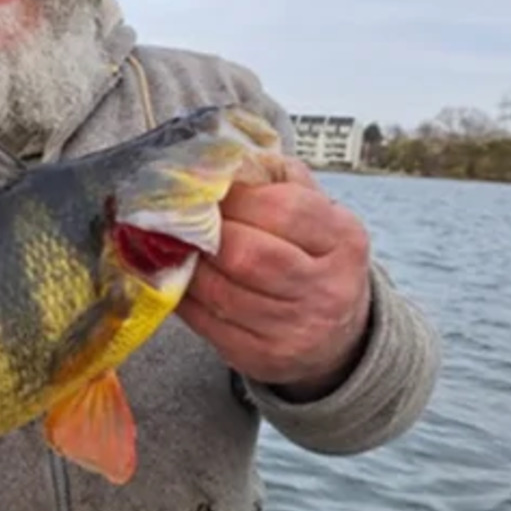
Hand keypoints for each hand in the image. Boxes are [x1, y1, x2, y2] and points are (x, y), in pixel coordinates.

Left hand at [177, 157, 372, 401]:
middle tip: (176, 216)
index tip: (204, 187)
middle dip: (203, 231)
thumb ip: (277, 178)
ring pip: (219, 290)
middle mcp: (326, 288)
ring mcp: (295, 329)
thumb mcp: (316, 213)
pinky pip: (205, 322)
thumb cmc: (312, 256)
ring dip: (183, 263)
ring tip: (166, 241)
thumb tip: (221, 153)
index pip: (283, 208)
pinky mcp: (263, 358)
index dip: (233, 196)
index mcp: (343, 240)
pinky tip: (172, 275)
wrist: (337, 337)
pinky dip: (181, 295)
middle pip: (246, 254)